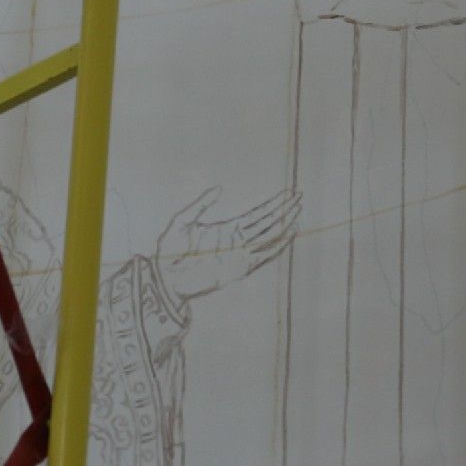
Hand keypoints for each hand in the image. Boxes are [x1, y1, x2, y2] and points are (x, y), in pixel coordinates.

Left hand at [155, 186, 298, 304]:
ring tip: (298, 212)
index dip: (272, 204)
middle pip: (267, 222)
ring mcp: (241, 254)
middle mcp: (238, 240)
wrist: (166, 277)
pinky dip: (278, 246)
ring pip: (269, 237)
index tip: (286, 194)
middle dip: (284, 210)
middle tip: (299, 196)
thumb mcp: (182, 221)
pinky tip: (288, 233)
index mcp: (228, 228)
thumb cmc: (170, 250)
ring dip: (285, 225)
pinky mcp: (240, 268)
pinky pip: (264, 256)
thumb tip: (219, 188)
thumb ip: (200, 204)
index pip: (257, 214)